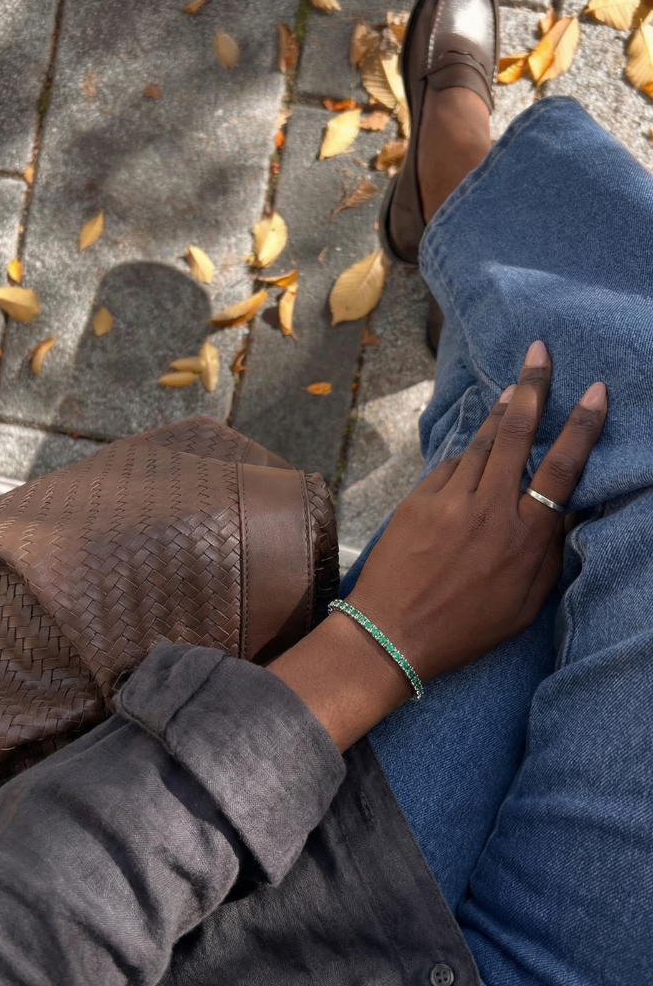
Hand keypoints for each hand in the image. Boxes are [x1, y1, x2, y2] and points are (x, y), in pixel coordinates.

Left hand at [346, 340, 606, 683]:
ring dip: (499, 411)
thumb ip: (547, 555)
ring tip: (514, 387)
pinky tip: (473, 447)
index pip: (562, 470)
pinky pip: (450, 465)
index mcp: (524, 538)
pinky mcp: (418, 499)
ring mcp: (450, 500)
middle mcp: (490, 509)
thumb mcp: (523, 605)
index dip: (581, 426)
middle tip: (539, 352)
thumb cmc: (464, 628)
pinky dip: (465, 452)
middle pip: (517, 435)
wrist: (390, 633)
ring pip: (480, 442)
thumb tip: (562, 515)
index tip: (594, 391)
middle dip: (532, 387)